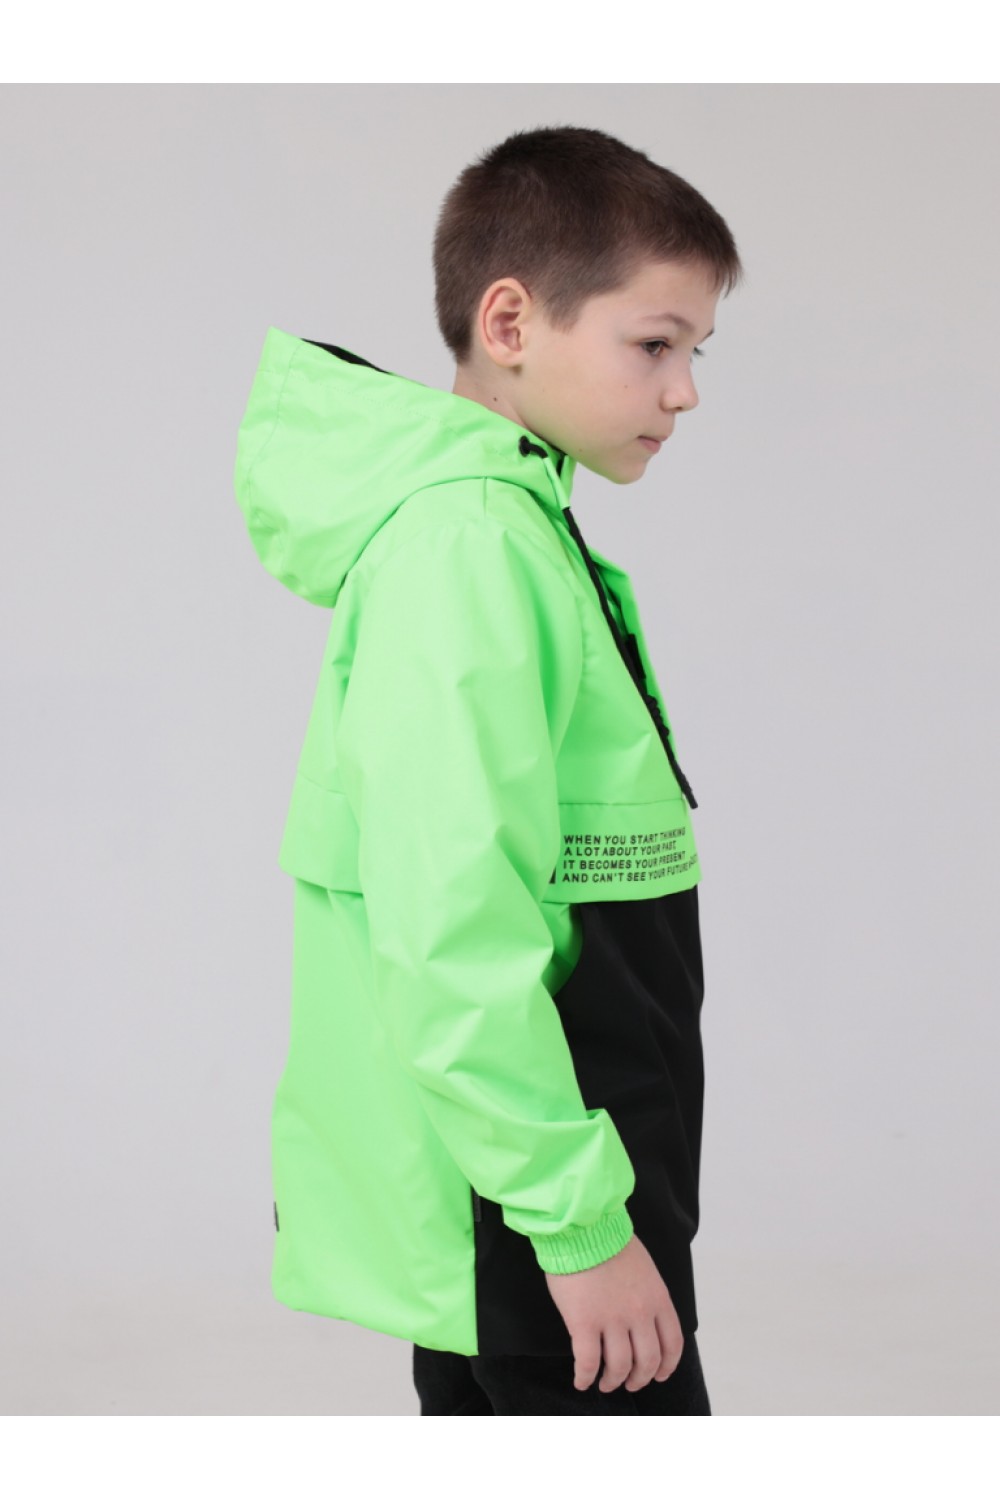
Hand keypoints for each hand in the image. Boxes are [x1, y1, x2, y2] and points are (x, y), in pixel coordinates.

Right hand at [544, 1233, 683, 1392]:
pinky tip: (581, 1381)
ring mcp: (612, 1320)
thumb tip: (644, 1317)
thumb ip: (648, 1294)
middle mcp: (640, 1314)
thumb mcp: (644, 1267)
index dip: (667, 1366)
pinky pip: (588, 1361)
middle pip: (647, 1361)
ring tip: (605, 1384)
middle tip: (630, 1383)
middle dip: (639, 1378)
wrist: (582, 1227)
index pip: (672, 1344)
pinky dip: (585, 1377)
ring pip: (619, 1367)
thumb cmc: (609, 1241)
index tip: (659, 1375)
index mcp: (657, 1299)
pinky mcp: (584, 1322)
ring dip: (612, 1381)